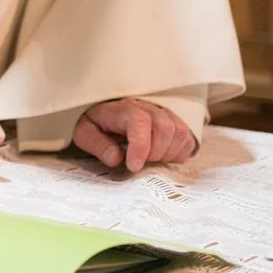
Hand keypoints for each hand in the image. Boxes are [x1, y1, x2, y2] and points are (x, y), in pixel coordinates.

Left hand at [72, 98, 196, 172]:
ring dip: (168, 153)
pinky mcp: (173, 120)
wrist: (102, 110)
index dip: (140, 146)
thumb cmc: (95, 123)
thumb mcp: (84, 134)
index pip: (138, 121)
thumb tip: (116, 159)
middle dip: (154, 153)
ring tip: (150, 160)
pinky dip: (179, 152)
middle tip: (140, 163)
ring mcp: (162, 112)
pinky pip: (187, 137)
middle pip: (165, 128)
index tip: (133, 166)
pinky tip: (163, 157)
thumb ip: (98, 145)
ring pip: (180, 132)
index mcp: (121, 109)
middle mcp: (145, 106)